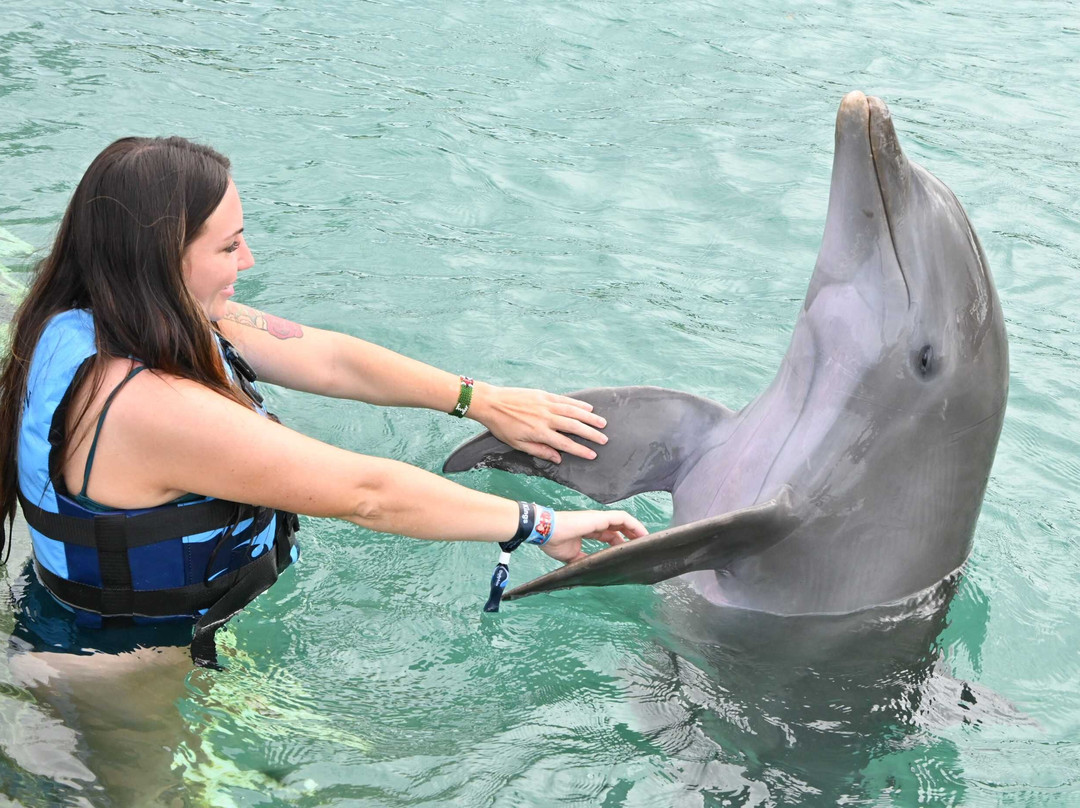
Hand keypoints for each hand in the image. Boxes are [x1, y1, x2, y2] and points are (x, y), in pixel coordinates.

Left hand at [468, 382, 607, 463]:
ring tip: (602, 423)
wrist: (491, 403)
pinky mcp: (544, 395)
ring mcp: (546, 405)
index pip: (565, 444)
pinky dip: (578, 404)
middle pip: (574, 427)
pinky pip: (565, 400)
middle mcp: (546, 418)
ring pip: (573, 412)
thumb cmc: (502, 426)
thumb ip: (539, 450)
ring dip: (589, 418)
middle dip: (591, 434)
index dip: (580, 450)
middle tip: (604, 439)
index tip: (593, 454)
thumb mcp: (517, 444)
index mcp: (539, 433)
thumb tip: (558, 458)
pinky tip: (588, 408)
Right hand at [539, 510, 647, 562]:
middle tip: (641, 547)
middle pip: (618, 528)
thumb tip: (591, 568)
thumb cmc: (555, 542)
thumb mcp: (572, 557)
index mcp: (589, 530)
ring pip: (623, 521)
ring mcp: (599, 519)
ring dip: (635, 529)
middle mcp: (596, 523)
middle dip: (631, 536)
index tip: (627, 551)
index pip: (609, 535)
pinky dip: (633, 524)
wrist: (546, 531)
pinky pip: (622, 518)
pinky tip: (641, 533)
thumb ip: (583, 560)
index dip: (619, 542)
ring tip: (646, 540)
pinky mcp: (601, 517)